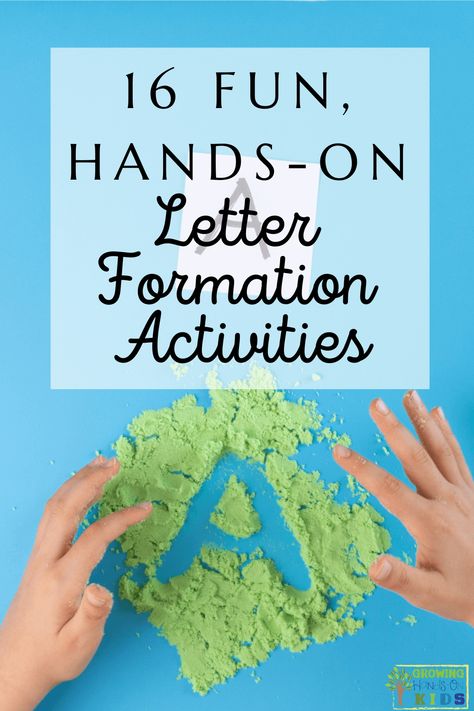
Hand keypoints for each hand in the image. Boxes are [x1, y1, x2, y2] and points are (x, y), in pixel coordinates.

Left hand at [0, 456, 151, 710]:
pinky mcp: (37, 558)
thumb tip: (102, 589)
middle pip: (66, 508)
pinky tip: (81, 490)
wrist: (15, 664)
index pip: (94, 537)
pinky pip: (51, 515)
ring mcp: (39, 556)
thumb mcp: (78, 647)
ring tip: (100, 464)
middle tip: (115, 462)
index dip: (122, 519)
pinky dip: (68, 494)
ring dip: (77, 481)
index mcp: (62, 580)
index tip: (146, 508)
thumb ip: (92, 617)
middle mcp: (46, 561)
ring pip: (54, 507)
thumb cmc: (53, 656)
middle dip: (90, 481)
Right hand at [333, 391, 473, 624]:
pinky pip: (459, 455)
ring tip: (409, 395)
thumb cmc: (463, 595)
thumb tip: (373, 566)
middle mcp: (446, 500)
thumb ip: (400, 578)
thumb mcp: (428, 595)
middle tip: (376, 402)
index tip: (338, 450)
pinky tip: (439, 415)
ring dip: (422, 420)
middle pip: (415, 456)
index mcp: (429, 521)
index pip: (387, 488)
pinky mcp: (473, 492)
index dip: (360, 468)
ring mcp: (462, 493)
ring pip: (440, 448)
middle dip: (393, 428)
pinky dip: (447, 433)